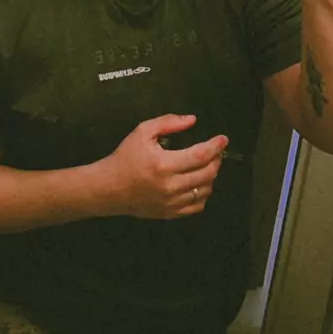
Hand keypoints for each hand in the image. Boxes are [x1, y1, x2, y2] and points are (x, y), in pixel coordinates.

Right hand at [107, 114, 227, 219]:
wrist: (109, 187)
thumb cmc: (126, 157)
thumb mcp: (142, 131)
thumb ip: (168, 122)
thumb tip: (192, 120)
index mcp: (164, 164)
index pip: (200, 155)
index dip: (215, 146)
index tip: (223, 138)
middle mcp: (170, 186)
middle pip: (207, 173)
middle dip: (217, 159)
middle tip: (217, 150)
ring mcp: (171, 203)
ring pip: (205, 190)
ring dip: (211, 176)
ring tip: (207, 165)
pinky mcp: (170, 213)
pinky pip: (197, 206)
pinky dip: (203, 194)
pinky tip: (199, 183)